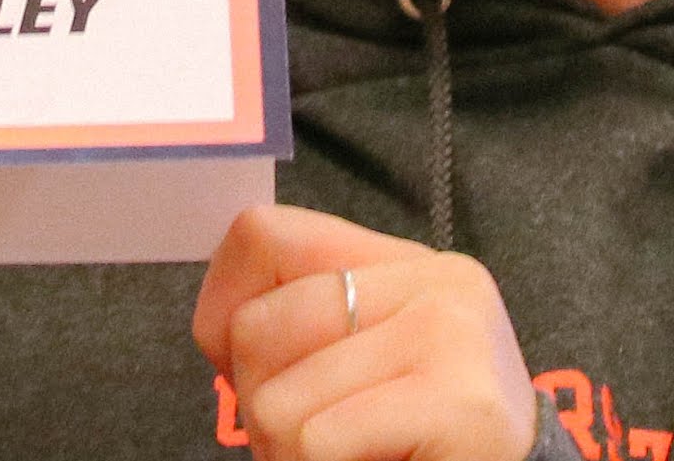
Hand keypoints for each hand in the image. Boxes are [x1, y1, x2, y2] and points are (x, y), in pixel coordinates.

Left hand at [193, 204, 538, 460]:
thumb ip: (314, 323)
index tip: (238, 368)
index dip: (221, 306)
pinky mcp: (455, 401)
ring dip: (285, 456)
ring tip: (347, 460)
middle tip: (309, 443)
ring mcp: (450, 335)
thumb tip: (218, 326)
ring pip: (276, 401)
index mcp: (410, 264)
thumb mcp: (371, 362)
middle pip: (258, 327)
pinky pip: (316, 441)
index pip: (264, 235)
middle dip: (259, 404)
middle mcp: (438, 284)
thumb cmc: (425, 445)